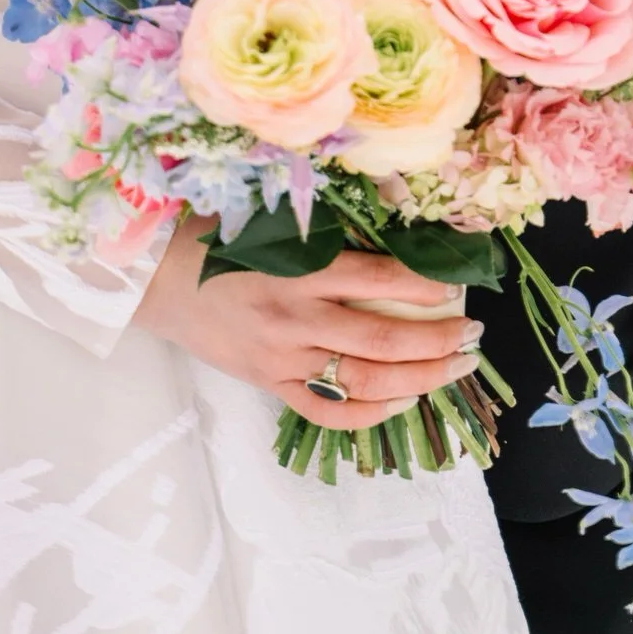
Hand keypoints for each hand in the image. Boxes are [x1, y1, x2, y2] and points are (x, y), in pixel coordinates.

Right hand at [135, 215, 482, 430]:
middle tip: (475, 335)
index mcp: (300, 268)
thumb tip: (397, 227)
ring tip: (457, 366)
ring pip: (367, 379)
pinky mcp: (270, 385)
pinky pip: (329, 411)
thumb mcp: (275, 221)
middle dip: (441, 340)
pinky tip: (403, 400)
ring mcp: (284, 359)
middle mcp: (297, 318)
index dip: (430, 285)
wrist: (157, 280)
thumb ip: (330, 230)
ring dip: (422, 376)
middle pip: (386, 338)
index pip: (383, 278)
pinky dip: (372, 412)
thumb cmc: (218, 237)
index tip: (462, 284)